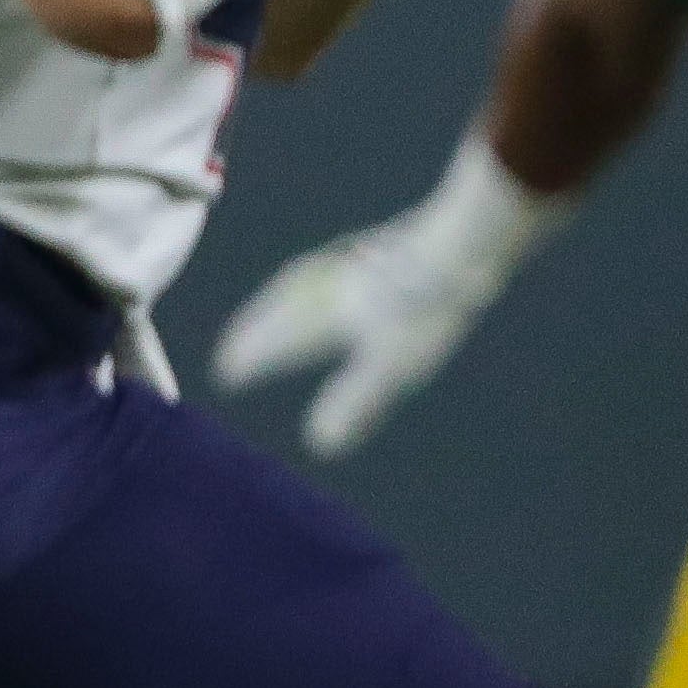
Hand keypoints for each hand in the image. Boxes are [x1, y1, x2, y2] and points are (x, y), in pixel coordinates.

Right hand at [210, 211, 502, 454]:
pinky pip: (319, 275)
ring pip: (294, 288)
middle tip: (232, 351)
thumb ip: (351, 402)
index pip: (272, 341)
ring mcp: (342, 266)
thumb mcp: (392, 367)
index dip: (250, 360)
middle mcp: (319, 287)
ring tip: (264, 319)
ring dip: (272, 307)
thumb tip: (320, 444)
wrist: (460, 243)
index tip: (227, 376)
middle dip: (251, 332)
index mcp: (317, 315)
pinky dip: (304, 289)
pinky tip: (325, 289)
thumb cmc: (422, 310)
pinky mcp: (368, 254)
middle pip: (274, 311)